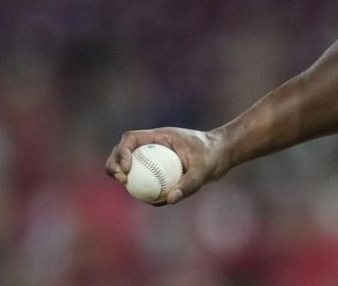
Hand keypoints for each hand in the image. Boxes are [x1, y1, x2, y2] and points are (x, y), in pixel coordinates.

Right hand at [105, 127, 228, 204]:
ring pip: (130, 165)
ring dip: (123, 177)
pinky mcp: (159, 168)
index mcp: (160, 137)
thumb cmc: (214, 155)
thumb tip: (170, 199)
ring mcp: (154, 156)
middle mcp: (153, 145)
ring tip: (132, 191)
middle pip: (122, 151)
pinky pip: (143, 178)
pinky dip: (140, 188)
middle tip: (122, 181)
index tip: (126, 169)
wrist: (223, 154)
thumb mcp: (204, 169)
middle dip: (114, 165)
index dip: (121, 152)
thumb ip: (189, 184)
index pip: (131, 139)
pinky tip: (151, 200)